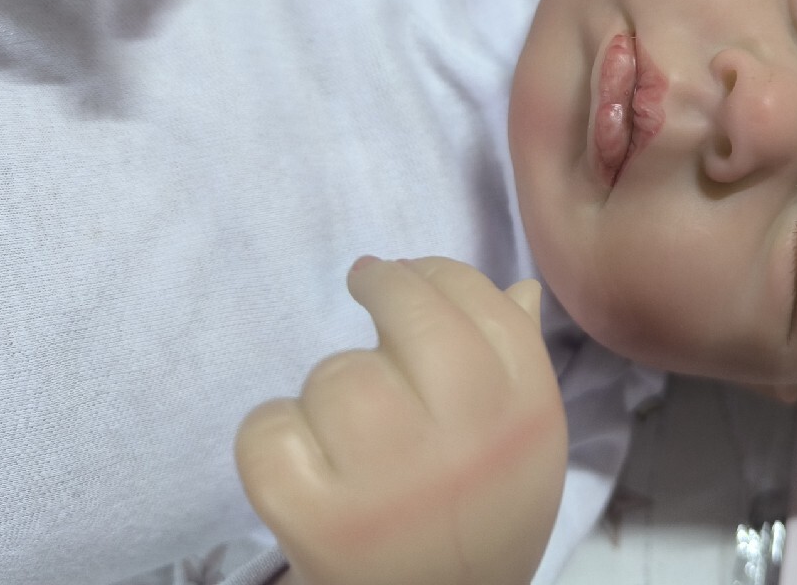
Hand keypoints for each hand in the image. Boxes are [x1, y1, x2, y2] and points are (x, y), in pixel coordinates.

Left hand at [235, 257, 568, 584]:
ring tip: (346, 425)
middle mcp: (469, 444)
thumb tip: (520, 289)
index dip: (439, 275)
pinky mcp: (319, 523)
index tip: (410, 273)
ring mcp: (392, 485)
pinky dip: (270, 436)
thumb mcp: (525, 449)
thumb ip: (523, 364)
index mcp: (527, 418)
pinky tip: (299, 459)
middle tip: (366, 279)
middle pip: (413, 315)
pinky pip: (269, 429)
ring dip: (331, 385)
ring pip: (337, 375)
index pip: (486, 306)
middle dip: (383, 284)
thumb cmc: (479, 520)